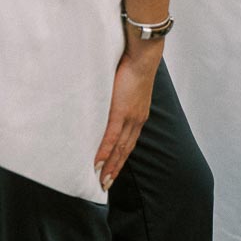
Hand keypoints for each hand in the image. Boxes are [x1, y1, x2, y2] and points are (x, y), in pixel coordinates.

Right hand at [94, 46, 160, 190]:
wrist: (142, 56)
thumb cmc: (134, 67)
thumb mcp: (130, 88)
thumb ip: (123, 99)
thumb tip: (114, 102)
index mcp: (140, 115)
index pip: (130, 142)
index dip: (122, 158)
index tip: (114, 171)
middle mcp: (137, 120)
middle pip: (126, 150)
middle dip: (116, 169)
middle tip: (106, 185)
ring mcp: (130, 117)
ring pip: (119, 148)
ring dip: (110, 166)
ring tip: (101, 181)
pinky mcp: (121, 112)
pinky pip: (111, 137)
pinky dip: (105, 152)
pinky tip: (98, 164)